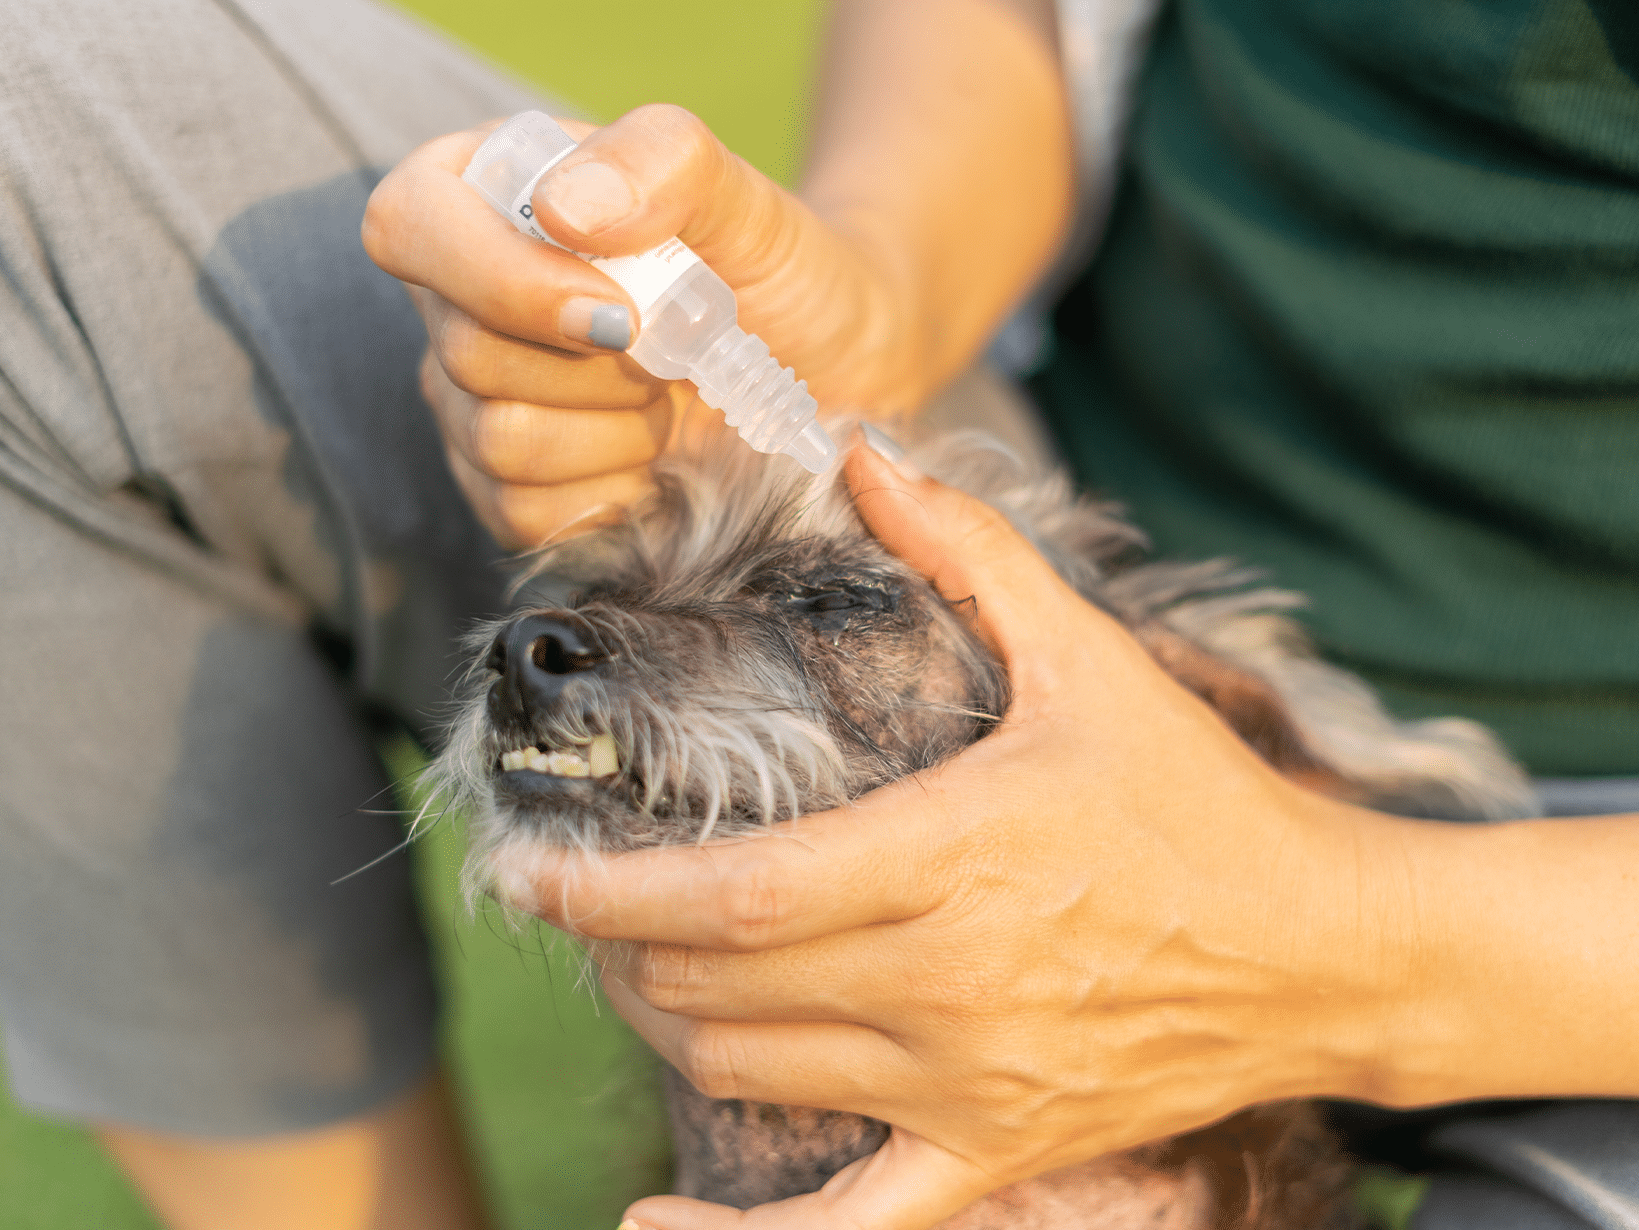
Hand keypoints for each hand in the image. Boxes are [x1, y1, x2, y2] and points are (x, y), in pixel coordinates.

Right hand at [362, 107, 913, 547]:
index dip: (504, 280)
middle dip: (599, 367)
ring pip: (498, 442)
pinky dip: (613, 489)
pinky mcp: (504, 494)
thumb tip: (564, 210)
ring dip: (616, 429)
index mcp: (478, 194)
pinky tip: (653, 452)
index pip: (408, 227)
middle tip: (672, 349)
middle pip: (465, 353)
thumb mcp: (740, 194)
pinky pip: (524, 513)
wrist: (822, 373)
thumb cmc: (772, 269)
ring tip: (666, 395)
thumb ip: (662, 161)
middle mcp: (453, 301)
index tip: (623, 311)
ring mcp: (468, 405)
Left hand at [508, 444, 1424, 1229]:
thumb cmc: (1199, 803)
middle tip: (590, 896)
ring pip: (750, 1072)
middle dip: (623, 943)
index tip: (529, 870)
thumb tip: (865, 453)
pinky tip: (646, 1228)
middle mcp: (945, 986)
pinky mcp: (996, 1150)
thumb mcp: (1089, 660)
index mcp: (949, 861)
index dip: (608, 890)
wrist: (1325, 950)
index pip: (731, 896)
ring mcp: (967, 1085)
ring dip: (668, 1021)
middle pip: (716, 983)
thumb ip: (970, 552)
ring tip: (642, 965)